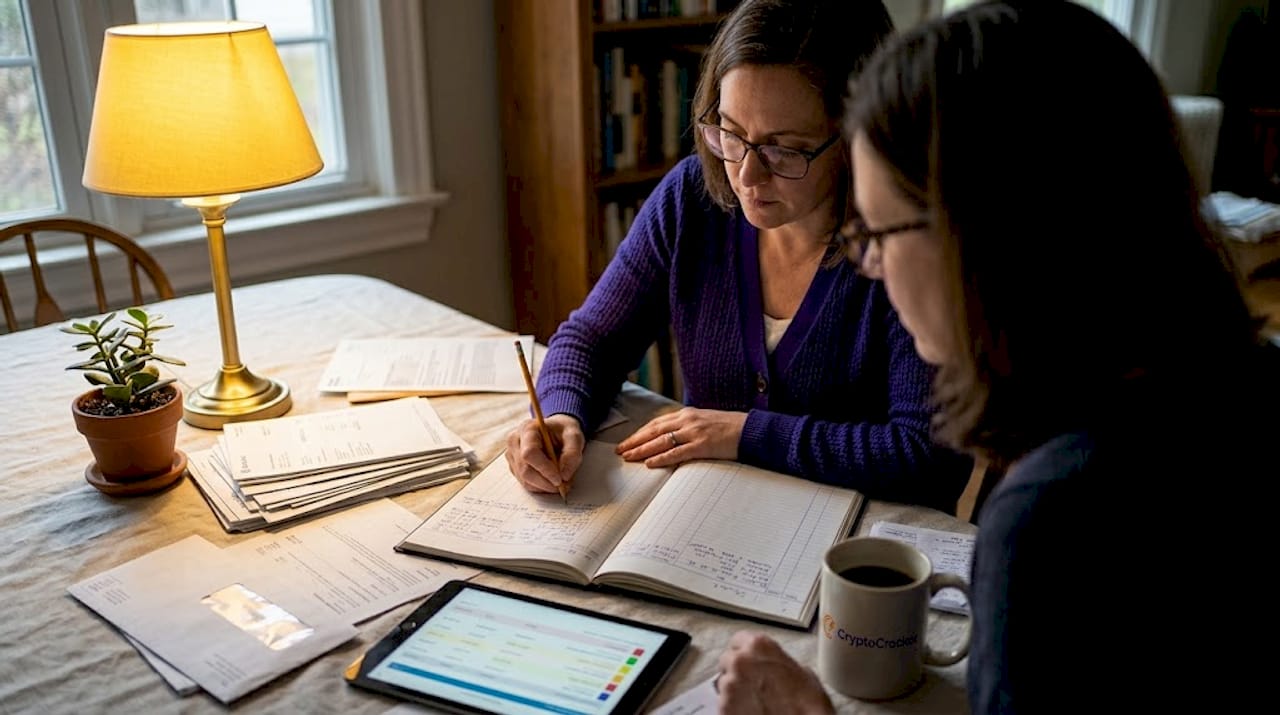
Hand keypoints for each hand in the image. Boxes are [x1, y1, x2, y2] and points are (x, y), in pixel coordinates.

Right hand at [504, 414, 584, 493]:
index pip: (530, 453)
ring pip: (525, 480)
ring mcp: (512, 455)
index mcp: (527, 429)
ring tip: (561, 482)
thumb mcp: (574, 435)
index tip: (560, 479)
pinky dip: (541, 487)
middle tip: (564, 485)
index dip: (544, 469)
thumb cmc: (563, 431)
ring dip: (545, 486)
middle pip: (525, 470)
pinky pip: (526, 483)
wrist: (555, 431)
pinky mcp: (514, 467)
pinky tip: (552, 481)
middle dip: (546, 482)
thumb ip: (573, 453)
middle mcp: (515, 442)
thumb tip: (564, 475)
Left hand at [616, 407, 746, 467]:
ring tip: (629, 457)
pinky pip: (677, 453)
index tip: (628, 441)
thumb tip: (671, 438)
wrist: (751, 430)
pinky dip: (661, 458)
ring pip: (661, 441)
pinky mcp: (702, 445)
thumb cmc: (729, 428)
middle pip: (654, 431)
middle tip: (620, 451)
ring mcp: (694, 432)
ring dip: (642, 450)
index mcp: (687, 414)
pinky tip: (650, 463)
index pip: (657, 423)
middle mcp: (688, 420)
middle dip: (635, 441)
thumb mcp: (704, 421)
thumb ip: (687, 427)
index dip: (640, 433)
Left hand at [716, 631, 833, 714]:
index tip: (747, 658)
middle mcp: (740, 662)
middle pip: (728, 660)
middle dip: (737, 671)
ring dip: (735, 690)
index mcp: (759, 646)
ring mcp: (729, 686)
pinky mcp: (723, 708)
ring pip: (724, 683)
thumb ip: (782, 663)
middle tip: (753, 683)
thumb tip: (780, 667)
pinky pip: (723, 704)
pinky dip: (733, 707)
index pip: (739, 639)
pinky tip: (750, 710)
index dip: (745, 651)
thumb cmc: (806, 706)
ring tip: (754, 700)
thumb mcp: (804, 674)